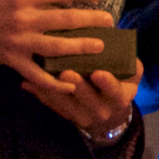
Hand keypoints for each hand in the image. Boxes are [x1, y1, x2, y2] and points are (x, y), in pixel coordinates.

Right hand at [0, 0, 113, 92]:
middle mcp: (24, 20)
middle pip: (65, 20)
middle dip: (90, 20)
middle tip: (109, 21)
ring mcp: (19, 43)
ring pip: (56, 48)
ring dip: (80, 47)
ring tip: (99, 47)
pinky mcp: (11, 60)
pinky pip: (36, 75)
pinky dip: (54, 83)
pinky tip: (71, 85)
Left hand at [23, 60, 141, 139]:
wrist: (108, 111)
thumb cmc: (119, 83)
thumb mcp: (131, 76)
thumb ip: (129, 63)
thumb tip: (119, 43)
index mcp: (120, 97)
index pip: (115, 91)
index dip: (107, 83)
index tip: (98, 73)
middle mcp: (101, 110)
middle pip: (87, 99)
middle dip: (76, 86)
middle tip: (66, 72)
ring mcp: (81, 115)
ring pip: (65, 103)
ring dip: (52, 89)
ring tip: (40, 76)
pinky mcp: (65, 115)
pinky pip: (52, 105)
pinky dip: (40, 93)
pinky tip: (27, 82)